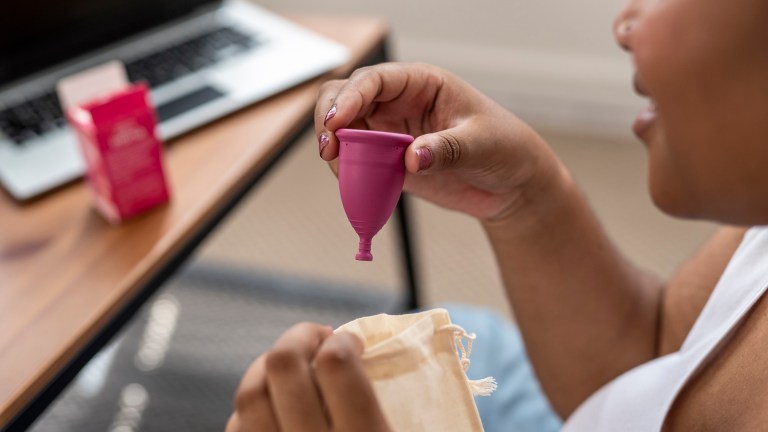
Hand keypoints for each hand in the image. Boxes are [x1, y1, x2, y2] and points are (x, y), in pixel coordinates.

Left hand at [226, 323, 390, 431]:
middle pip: (282, 365)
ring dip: (270, 368)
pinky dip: (255, 406)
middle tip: (320, 340)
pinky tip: (278, 407)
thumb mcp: (408, 430)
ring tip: (294, 368)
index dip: (343, 340)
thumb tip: (365, 348)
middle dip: (301, 337)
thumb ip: (385, 396)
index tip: (352, 343)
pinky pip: (237, 427)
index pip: (335, 363)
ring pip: (249, 393)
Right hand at [315, 62, 565, 221]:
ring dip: (335, 147)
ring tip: (339, 169)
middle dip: (329, 117)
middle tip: (330, 149)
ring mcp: (390, 132)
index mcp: (421, 83)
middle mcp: (399, 103)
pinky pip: (356, 161)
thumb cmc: (505, 147)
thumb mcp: (482, 144)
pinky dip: (347, 171)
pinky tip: (352, 184)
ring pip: (344, 129)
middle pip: (346, 97)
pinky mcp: (388, 161)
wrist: (511, 183)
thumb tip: (413, 157)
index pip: (375, 80)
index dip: (351, 97)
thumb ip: (448, 149)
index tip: (338, 122)